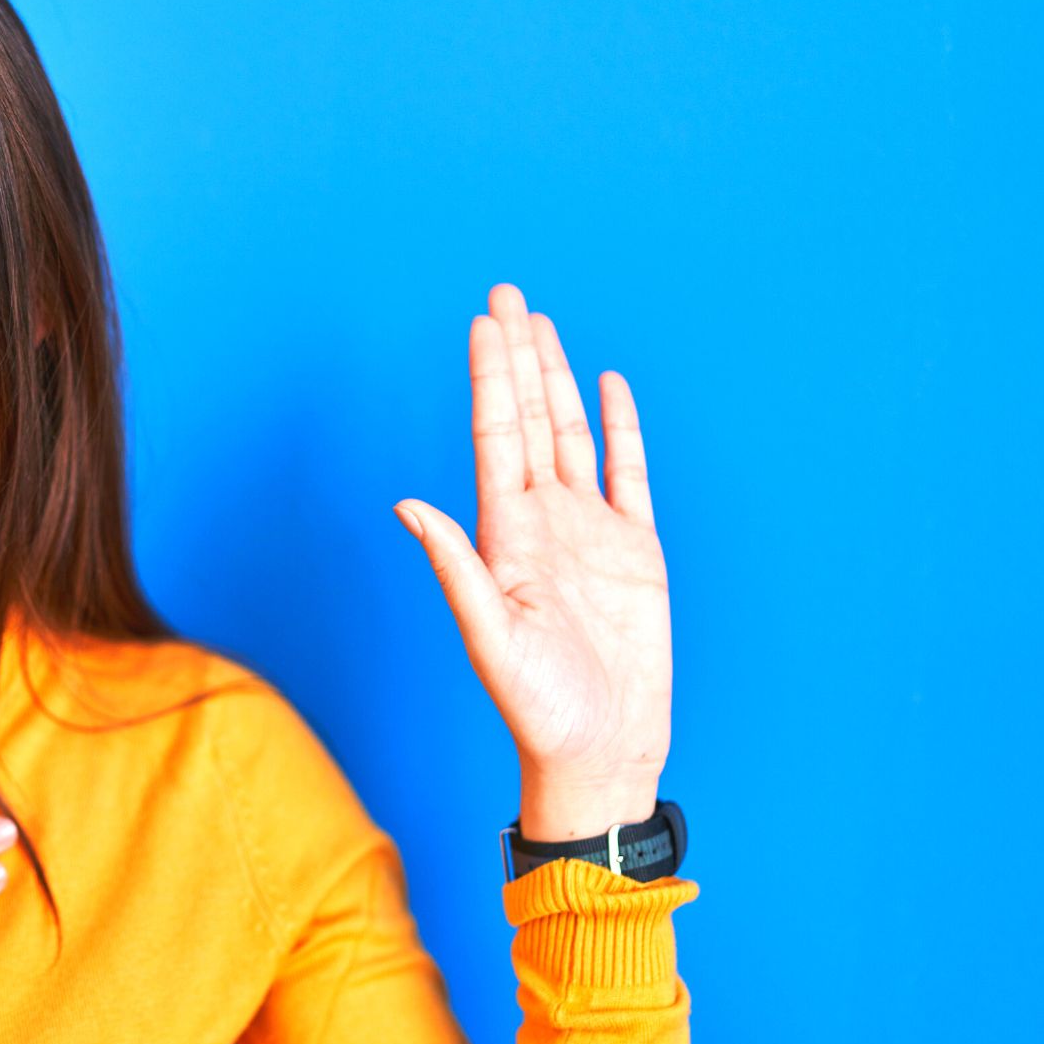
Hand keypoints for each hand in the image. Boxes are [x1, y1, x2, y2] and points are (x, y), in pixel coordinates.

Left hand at [393, 283, 672, 840]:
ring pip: (572, 436)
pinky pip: (628, 474)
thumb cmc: (540, 708)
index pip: (495, 438)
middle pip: (529, 420)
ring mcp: (590, 533)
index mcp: (504, 537)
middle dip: (517, 357)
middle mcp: (543, 523)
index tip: (483, 321)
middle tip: (506, 293)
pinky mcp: (635, 551)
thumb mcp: (492, 638)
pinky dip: (620, 428)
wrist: (601, 750)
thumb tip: (407, 505)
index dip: (490, 378)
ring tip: (542, 324)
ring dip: (557, 379)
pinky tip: (607, 385)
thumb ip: (456, 568)